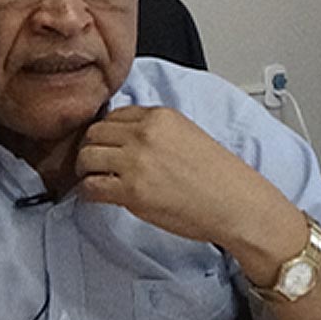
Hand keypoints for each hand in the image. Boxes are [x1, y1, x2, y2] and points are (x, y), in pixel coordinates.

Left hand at [76, 106, 293, 248]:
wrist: (235, 204)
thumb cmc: (218, 177)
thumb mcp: (187, 135)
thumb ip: (155, 132)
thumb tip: (126, 141)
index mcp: (160, 116)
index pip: (113, 115)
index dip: (106, 133)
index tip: (105, 146)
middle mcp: (145, 133)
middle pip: (94, 133)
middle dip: (90, 149)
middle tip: (92, 164)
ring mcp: (136, 161)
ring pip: (86, 157)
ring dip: (85, 170)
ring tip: (92, 180)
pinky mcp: (132, 190)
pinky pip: (91, 186)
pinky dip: (87, 192)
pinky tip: (95, 196)